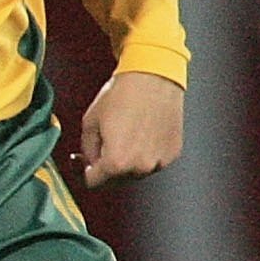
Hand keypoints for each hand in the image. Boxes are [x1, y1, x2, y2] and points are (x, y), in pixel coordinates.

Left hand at [77, 70, 184, 188]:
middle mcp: (140, 166)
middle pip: (117, 179)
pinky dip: (147, 152)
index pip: (94, 182)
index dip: (87, 171)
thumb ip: (87, 150)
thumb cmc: (121, 96)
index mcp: (116, 162)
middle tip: (108, 142)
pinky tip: (144, 131)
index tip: (86, 162)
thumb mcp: (90, 123)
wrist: (153, 78)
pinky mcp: (173, 153)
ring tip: (128, 133)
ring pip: (137, 171)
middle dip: (108, 165)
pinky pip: (154, 160)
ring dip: (130, 160)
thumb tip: (90, 162)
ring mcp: (159, 161)